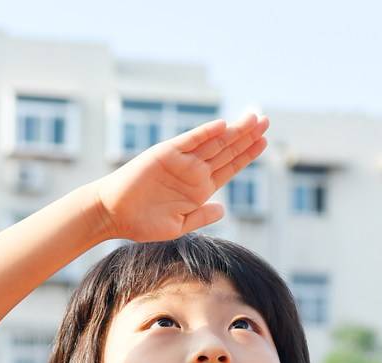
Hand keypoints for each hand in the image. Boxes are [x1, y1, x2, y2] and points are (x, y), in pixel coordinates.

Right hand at [94, 112, 268, 242]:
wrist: (115, 215)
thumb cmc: (143, 223)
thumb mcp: (178, 225)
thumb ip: (201, 216)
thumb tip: (223, 209)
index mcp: (200, 189)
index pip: (229, 167)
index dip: (247, 154)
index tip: (264, 142)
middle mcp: (194, 172)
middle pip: (226, 150)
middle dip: (247, 135)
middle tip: (266, 119)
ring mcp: (181, 161)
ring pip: (213, 142)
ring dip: (233, 130)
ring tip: (254, 117)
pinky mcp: (166, 154)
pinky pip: (189, 141)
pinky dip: (205, 133)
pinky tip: (223, 126)